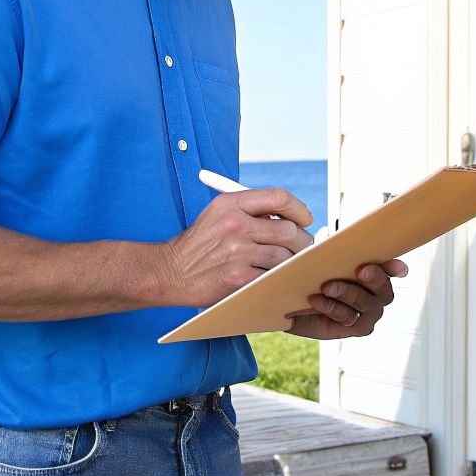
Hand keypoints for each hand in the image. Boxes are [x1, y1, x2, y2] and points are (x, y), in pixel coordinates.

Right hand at [156, 188, 314, 306]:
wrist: (171, 271)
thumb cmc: (200, 244)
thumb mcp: (219, 214)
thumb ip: (252, 211)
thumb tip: (291, 217)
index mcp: (231, 203)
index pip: (278, 197)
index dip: (298, 208)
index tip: (304, 218)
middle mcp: (235, 224)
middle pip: (288, 230)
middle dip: (302, 241)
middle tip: (302, 247)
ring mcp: (237, 252)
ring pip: (284, 256)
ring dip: (290, 262)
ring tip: (284, 264)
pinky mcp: (238, 277)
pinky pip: (272, 276)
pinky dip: (276, 278)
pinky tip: (270, 278)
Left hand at [281, 259, 408, 339]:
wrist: (291, 298)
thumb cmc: (314, 272)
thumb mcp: (323, 256)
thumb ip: (335, 249)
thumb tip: (341, 239)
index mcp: (376, 271)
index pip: (391, 268)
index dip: (393, 266)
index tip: (390, 263)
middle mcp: (378, 294)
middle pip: (384, 289)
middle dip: (374, 278)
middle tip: (360, 270)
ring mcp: (370, 313)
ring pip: (366, 303)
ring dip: (346, 293)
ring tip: (326, 287)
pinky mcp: (356, 328)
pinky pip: (349, 319)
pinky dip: (332, 308)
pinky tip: (316, 300)